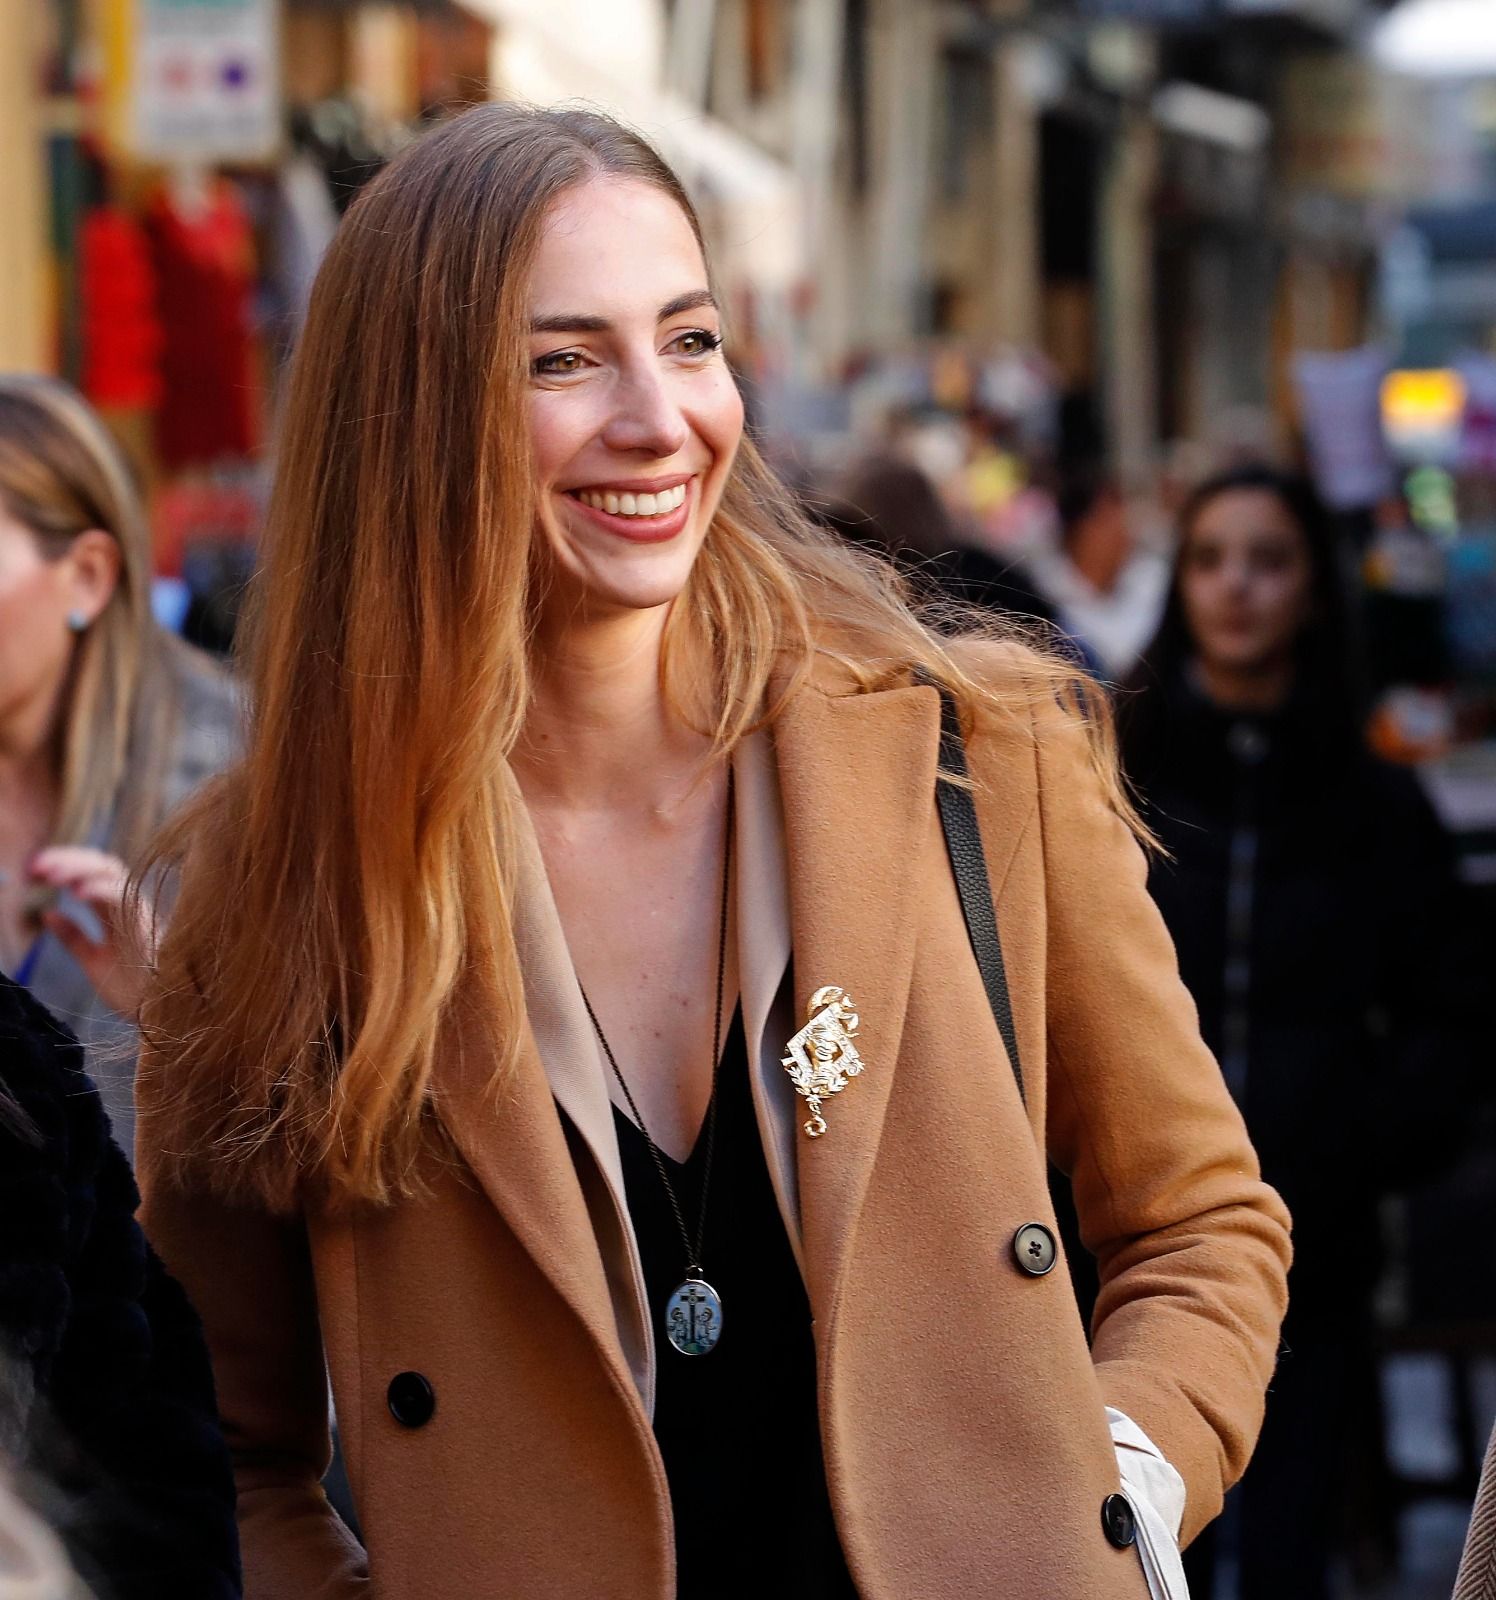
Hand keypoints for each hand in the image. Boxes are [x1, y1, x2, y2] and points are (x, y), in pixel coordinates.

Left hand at [27, 847, 153, 1018]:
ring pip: (111, 872)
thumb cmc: (136, 992)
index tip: (32, 871)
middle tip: (34, 866)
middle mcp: (128, 905)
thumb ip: (73, 937)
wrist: (163, 1013)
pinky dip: (99, 889)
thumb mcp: (94, 961)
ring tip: (49, 874)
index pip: (89, 874)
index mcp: (115, 911)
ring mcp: (138, 912)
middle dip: (66, 859)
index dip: (63, 866)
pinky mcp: (144, 924)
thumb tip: (48, 913)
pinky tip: (77, 893)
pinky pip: (123, 896)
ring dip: (77, 867)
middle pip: (100, 864)